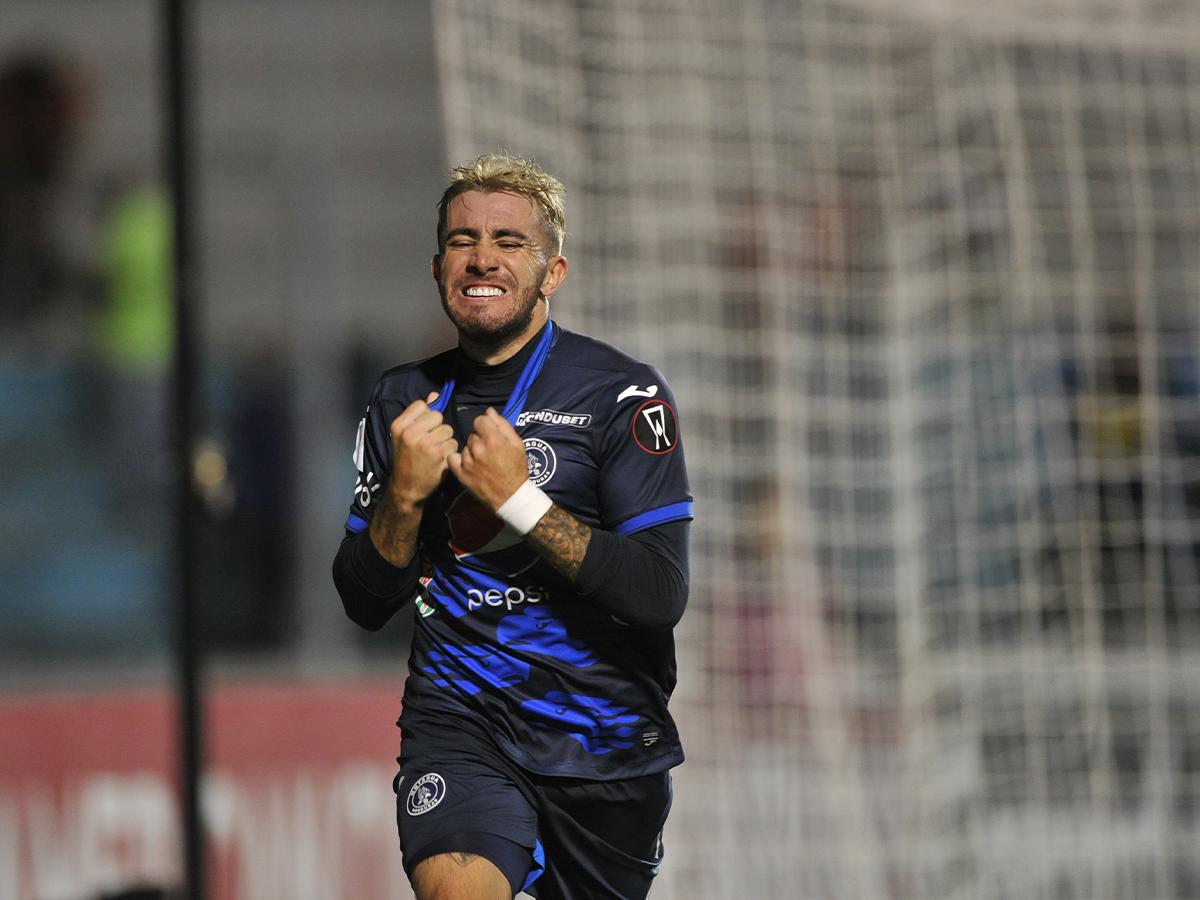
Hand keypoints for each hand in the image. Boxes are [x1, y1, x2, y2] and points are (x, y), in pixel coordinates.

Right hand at [386, 392, 457, 506]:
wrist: (407, 487)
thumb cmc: (406, 459)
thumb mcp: (405, 435)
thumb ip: (419, 415)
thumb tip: (435, 395)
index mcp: (400, 425)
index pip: (422, 405)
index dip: (426, 416)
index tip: (423, 429)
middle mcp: (410, 433)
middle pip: (438, 416)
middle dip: (438, 427)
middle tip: (430, 441)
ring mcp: (425, 443)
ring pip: (448, 430)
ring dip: (446, 440)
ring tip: (435, 451)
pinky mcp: (439, 454)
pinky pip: (454, 443)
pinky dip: (450, 451)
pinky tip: (440, 459)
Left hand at [448, 407, 528, 511]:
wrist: (511, 497)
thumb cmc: (517, 470)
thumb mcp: (518, 444)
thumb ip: (503, 425)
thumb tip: (489, 411)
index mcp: (493, 439)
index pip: (480, 420)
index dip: (486, 426)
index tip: (491, 435)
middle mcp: (478, 449)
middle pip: (472, 434)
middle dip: (480, 439)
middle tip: (489, 451)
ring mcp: (467, 462)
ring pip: (465, 446)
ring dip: (472, 451)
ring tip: (482, 461)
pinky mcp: (461, 474)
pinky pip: (453, 458)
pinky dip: (459, 460)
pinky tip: (468, 464)